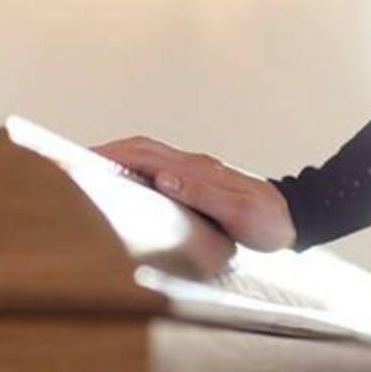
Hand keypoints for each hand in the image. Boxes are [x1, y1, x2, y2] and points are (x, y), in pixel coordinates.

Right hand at [93, 137, 296, 251]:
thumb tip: (163, 178)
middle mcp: (194, 166)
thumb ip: (202, 194)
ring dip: (120, 161)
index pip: (144, 154)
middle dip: (107, 154)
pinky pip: (160, 172)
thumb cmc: (270, 222)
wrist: (297, 220)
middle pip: (141, 150)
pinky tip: (127, 188)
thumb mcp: (239, 213)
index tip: (81, 157)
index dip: (111, 154)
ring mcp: (197, 173)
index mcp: (197, 169)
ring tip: (91, 175)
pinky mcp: (200, 184)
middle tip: (73, 164)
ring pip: (149, 158)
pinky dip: (136, 174)